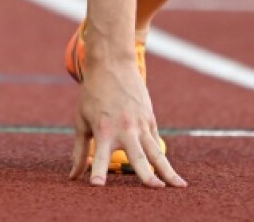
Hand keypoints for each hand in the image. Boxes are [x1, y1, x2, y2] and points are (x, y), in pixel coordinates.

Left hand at [70, 57, 185, 187]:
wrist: (113, 65)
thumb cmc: (93, 94)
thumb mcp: (81, 120)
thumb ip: (79, 150)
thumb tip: (73, 176)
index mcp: (104, 130)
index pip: (100, 156)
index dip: (98, 171)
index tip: (97, 185)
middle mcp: (124, 129)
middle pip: (139, 157)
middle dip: (147, 174)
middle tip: (155, 188)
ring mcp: (141, 125)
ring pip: (157, 152)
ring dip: (168, 171)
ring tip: (179, 186)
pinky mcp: (150, 120)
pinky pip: (156, 143)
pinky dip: (161, 158)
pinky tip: (170, 174)